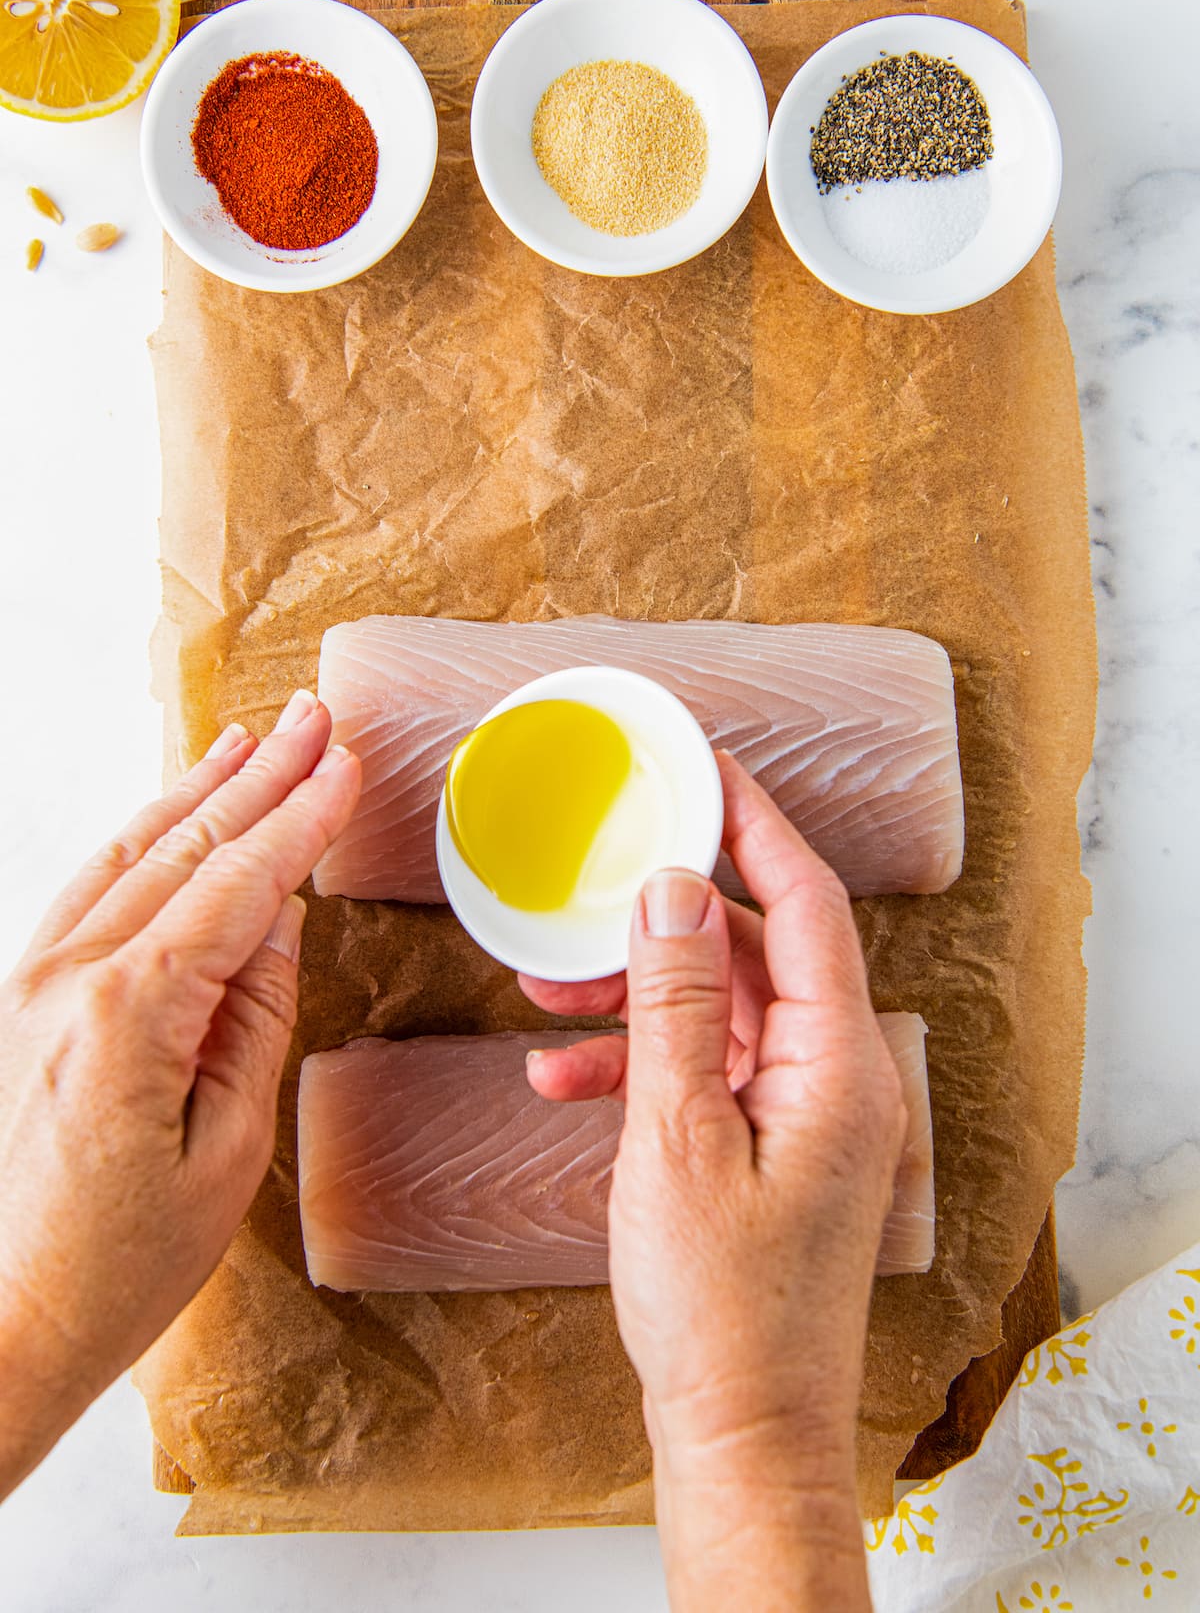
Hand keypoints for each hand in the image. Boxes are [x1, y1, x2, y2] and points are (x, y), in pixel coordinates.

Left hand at [0, 691, 359, 1499]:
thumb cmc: (116, 1266)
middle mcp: (66, 979)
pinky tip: (169, 816)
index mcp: (128, 1016)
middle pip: (182, 849)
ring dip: (195, 794)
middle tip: (311, 721)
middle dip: (259, 779)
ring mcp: (29, 984)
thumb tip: (278, 923)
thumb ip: (253, 1023)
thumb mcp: (226, 1153)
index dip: (301, 821)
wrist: (1, 1325)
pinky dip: (137, 839)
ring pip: (126, 855)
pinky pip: (86, 891)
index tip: (346, 766)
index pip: (237, 887)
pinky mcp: (16, 1000)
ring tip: (249, 744)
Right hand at [523, 752, 905, 1612]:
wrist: (741, 1428)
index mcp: (836, 1062)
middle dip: (664, 920)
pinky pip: (704, 1068)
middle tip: (596, 877)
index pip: (806, 905)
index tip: (704, 770)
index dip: (757, 827)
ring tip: (545, 988)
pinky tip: (563, 1070)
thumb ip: (672, 1007)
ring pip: (718, 1008)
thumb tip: (673, 892)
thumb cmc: (720, 1303)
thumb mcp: (675, 1139)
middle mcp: (833, 1075)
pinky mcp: (769, 1145)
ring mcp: (803, 1111)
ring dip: (636, 993)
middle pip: (754, 952)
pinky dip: (640, 1059)